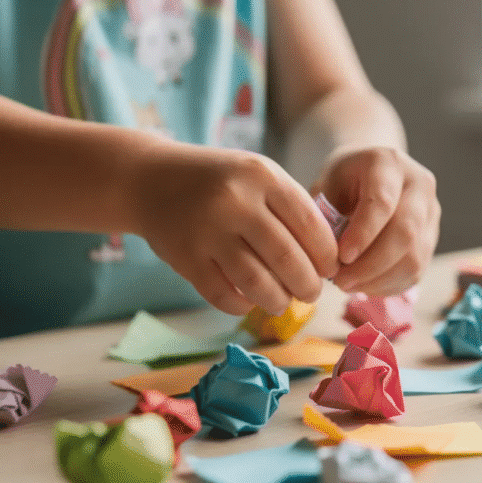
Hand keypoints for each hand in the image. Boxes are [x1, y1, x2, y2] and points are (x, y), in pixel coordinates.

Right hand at [127, 140, 338, 315]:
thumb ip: (292, 208)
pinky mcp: (185, 258)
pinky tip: (250, 302)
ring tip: (283, 301)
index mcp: (262, 176)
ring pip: (259, 283)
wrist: (150, 178)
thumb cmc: (220, 181)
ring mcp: (207, 230)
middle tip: (312, 293)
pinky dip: (244, 306)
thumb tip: (329, 260)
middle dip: (308, 285)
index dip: (327, 255)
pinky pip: (225, 296)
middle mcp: (235, 201)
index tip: (331, 270)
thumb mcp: (258, 176)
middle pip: (288, 258)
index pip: (311, 225)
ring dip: (279, 301)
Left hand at [315, 146, 439, 295]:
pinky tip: (365, 285)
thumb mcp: (326, 186)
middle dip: (372, 264)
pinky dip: (389, 285)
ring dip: (379, 279)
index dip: (362, 234)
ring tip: (349, 285)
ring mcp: (431, 212)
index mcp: (389, 163)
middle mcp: (419, 184)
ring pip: (414, 257)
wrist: (371, 174)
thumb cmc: (343, 180)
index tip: (340, 257)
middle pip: (406, 232)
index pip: (382, 202)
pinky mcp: (432, 237)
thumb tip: (328, 259)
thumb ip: (325, 217)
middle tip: (341, 281)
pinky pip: (416, 270)